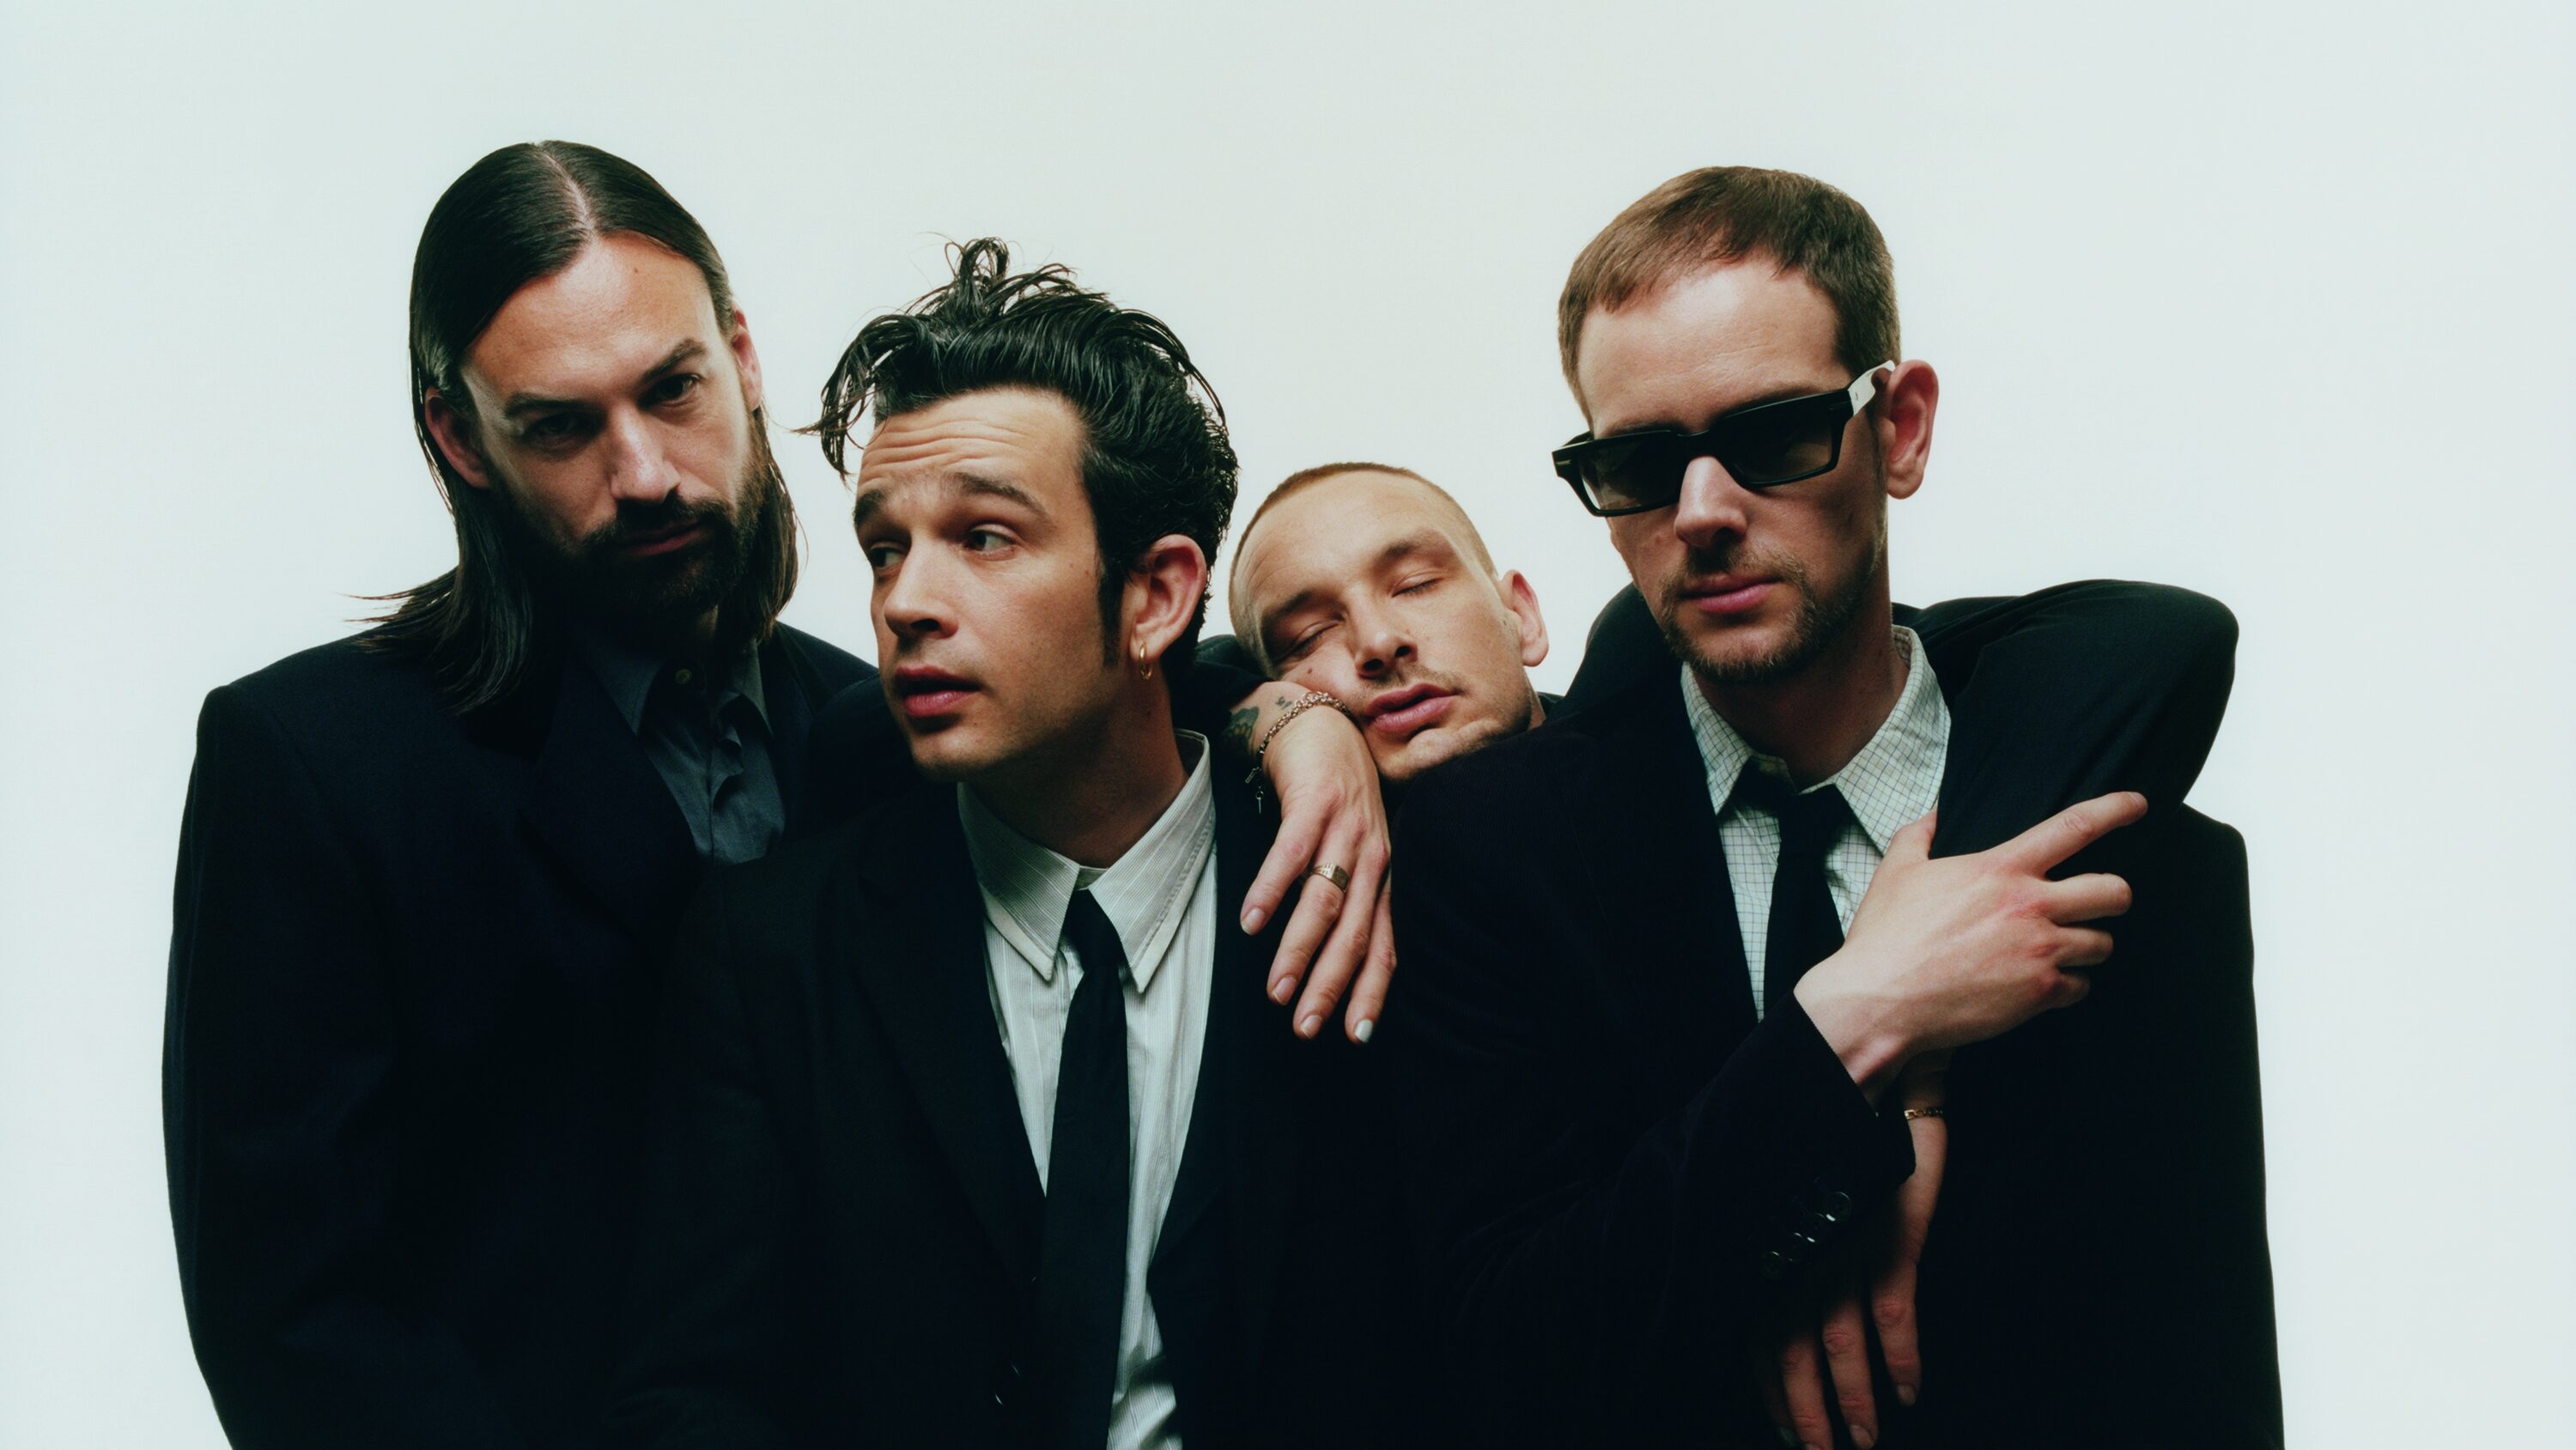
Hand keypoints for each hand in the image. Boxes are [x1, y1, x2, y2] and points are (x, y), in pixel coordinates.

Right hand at [1235, 694, 1392, 1041]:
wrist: (1319, 721)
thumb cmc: (1332, 796)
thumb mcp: (1352, 849)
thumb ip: (1346, 898)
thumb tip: (1327, 962)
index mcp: (1382, 875)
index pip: (1385, 943)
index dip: (1372, 990)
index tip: (1355, 1037)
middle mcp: (1373, 855)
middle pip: (1355, 932)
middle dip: (1331, 985)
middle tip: (1305, 1028)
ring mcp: (1346, 827)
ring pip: (1324, 900)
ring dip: (1298, 949)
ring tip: (1275, 990)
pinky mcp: (1315, 800)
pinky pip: (1292, 852)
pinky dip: (1271, 889)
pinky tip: (1250, 921)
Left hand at [1761, 1060, 1948, 1449]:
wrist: (1870, 1057)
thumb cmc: (1833, 1119)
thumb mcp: (1798, 1184)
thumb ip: (1790, 1235)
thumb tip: (1779, 1275)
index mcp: (1769, 1237)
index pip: (1757, 1332)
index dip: (1769, 1389)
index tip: (1782, 1430)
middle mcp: (1796, 1247)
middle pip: (1792, 1351)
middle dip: (1806, 1414)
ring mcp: (1841, 1243)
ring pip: (1839, 1343)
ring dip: (1853, 1401)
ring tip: (1865, 1442)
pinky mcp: (1886, 1234)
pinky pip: (1890, 1314)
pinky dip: (1898, 1360)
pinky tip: (1907, 1391)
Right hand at [1797, 791, 2143, 1096]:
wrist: (1880, 999)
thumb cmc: (1885, 937)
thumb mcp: (1897, 870)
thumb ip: (1920, 834)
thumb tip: (1936, 813)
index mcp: (2000, 868)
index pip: (2074, 827)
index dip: (2114, 810)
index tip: (2137, 805)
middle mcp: (2030, 905)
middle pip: (2113, 891)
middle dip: (2113, 896)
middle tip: (2096, 904)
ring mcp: (2039, 950)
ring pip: (2102, 944)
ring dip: (2086, 946)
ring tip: (2060, 951)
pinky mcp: (2039, 993)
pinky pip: (2080, 986)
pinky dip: (2067, 986)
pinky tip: (2040, 986)